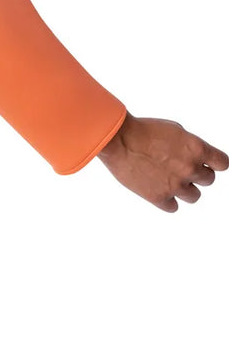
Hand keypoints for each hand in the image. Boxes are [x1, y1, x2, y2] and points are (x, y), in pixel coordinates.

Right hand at [95, 113, 227, 210]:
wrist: (120, 141)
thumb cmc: (143, 130)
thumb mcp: (175, 130)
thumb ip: (190, 146)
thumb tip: (194, 157)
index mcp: (197, 149)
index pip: (222, 163)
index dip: (215, 163)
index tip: (210, 164)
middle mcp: (189, 169)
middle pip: (209, 180)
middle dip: (198, 174)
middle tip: (183, 169)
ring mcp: (175, 185)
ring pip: (194, 196)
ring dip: (186, 189)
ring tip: (172, 181)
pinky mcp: (158, 197)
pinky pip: (173, 207)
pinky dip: (168, 200)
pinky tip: (160, 190)